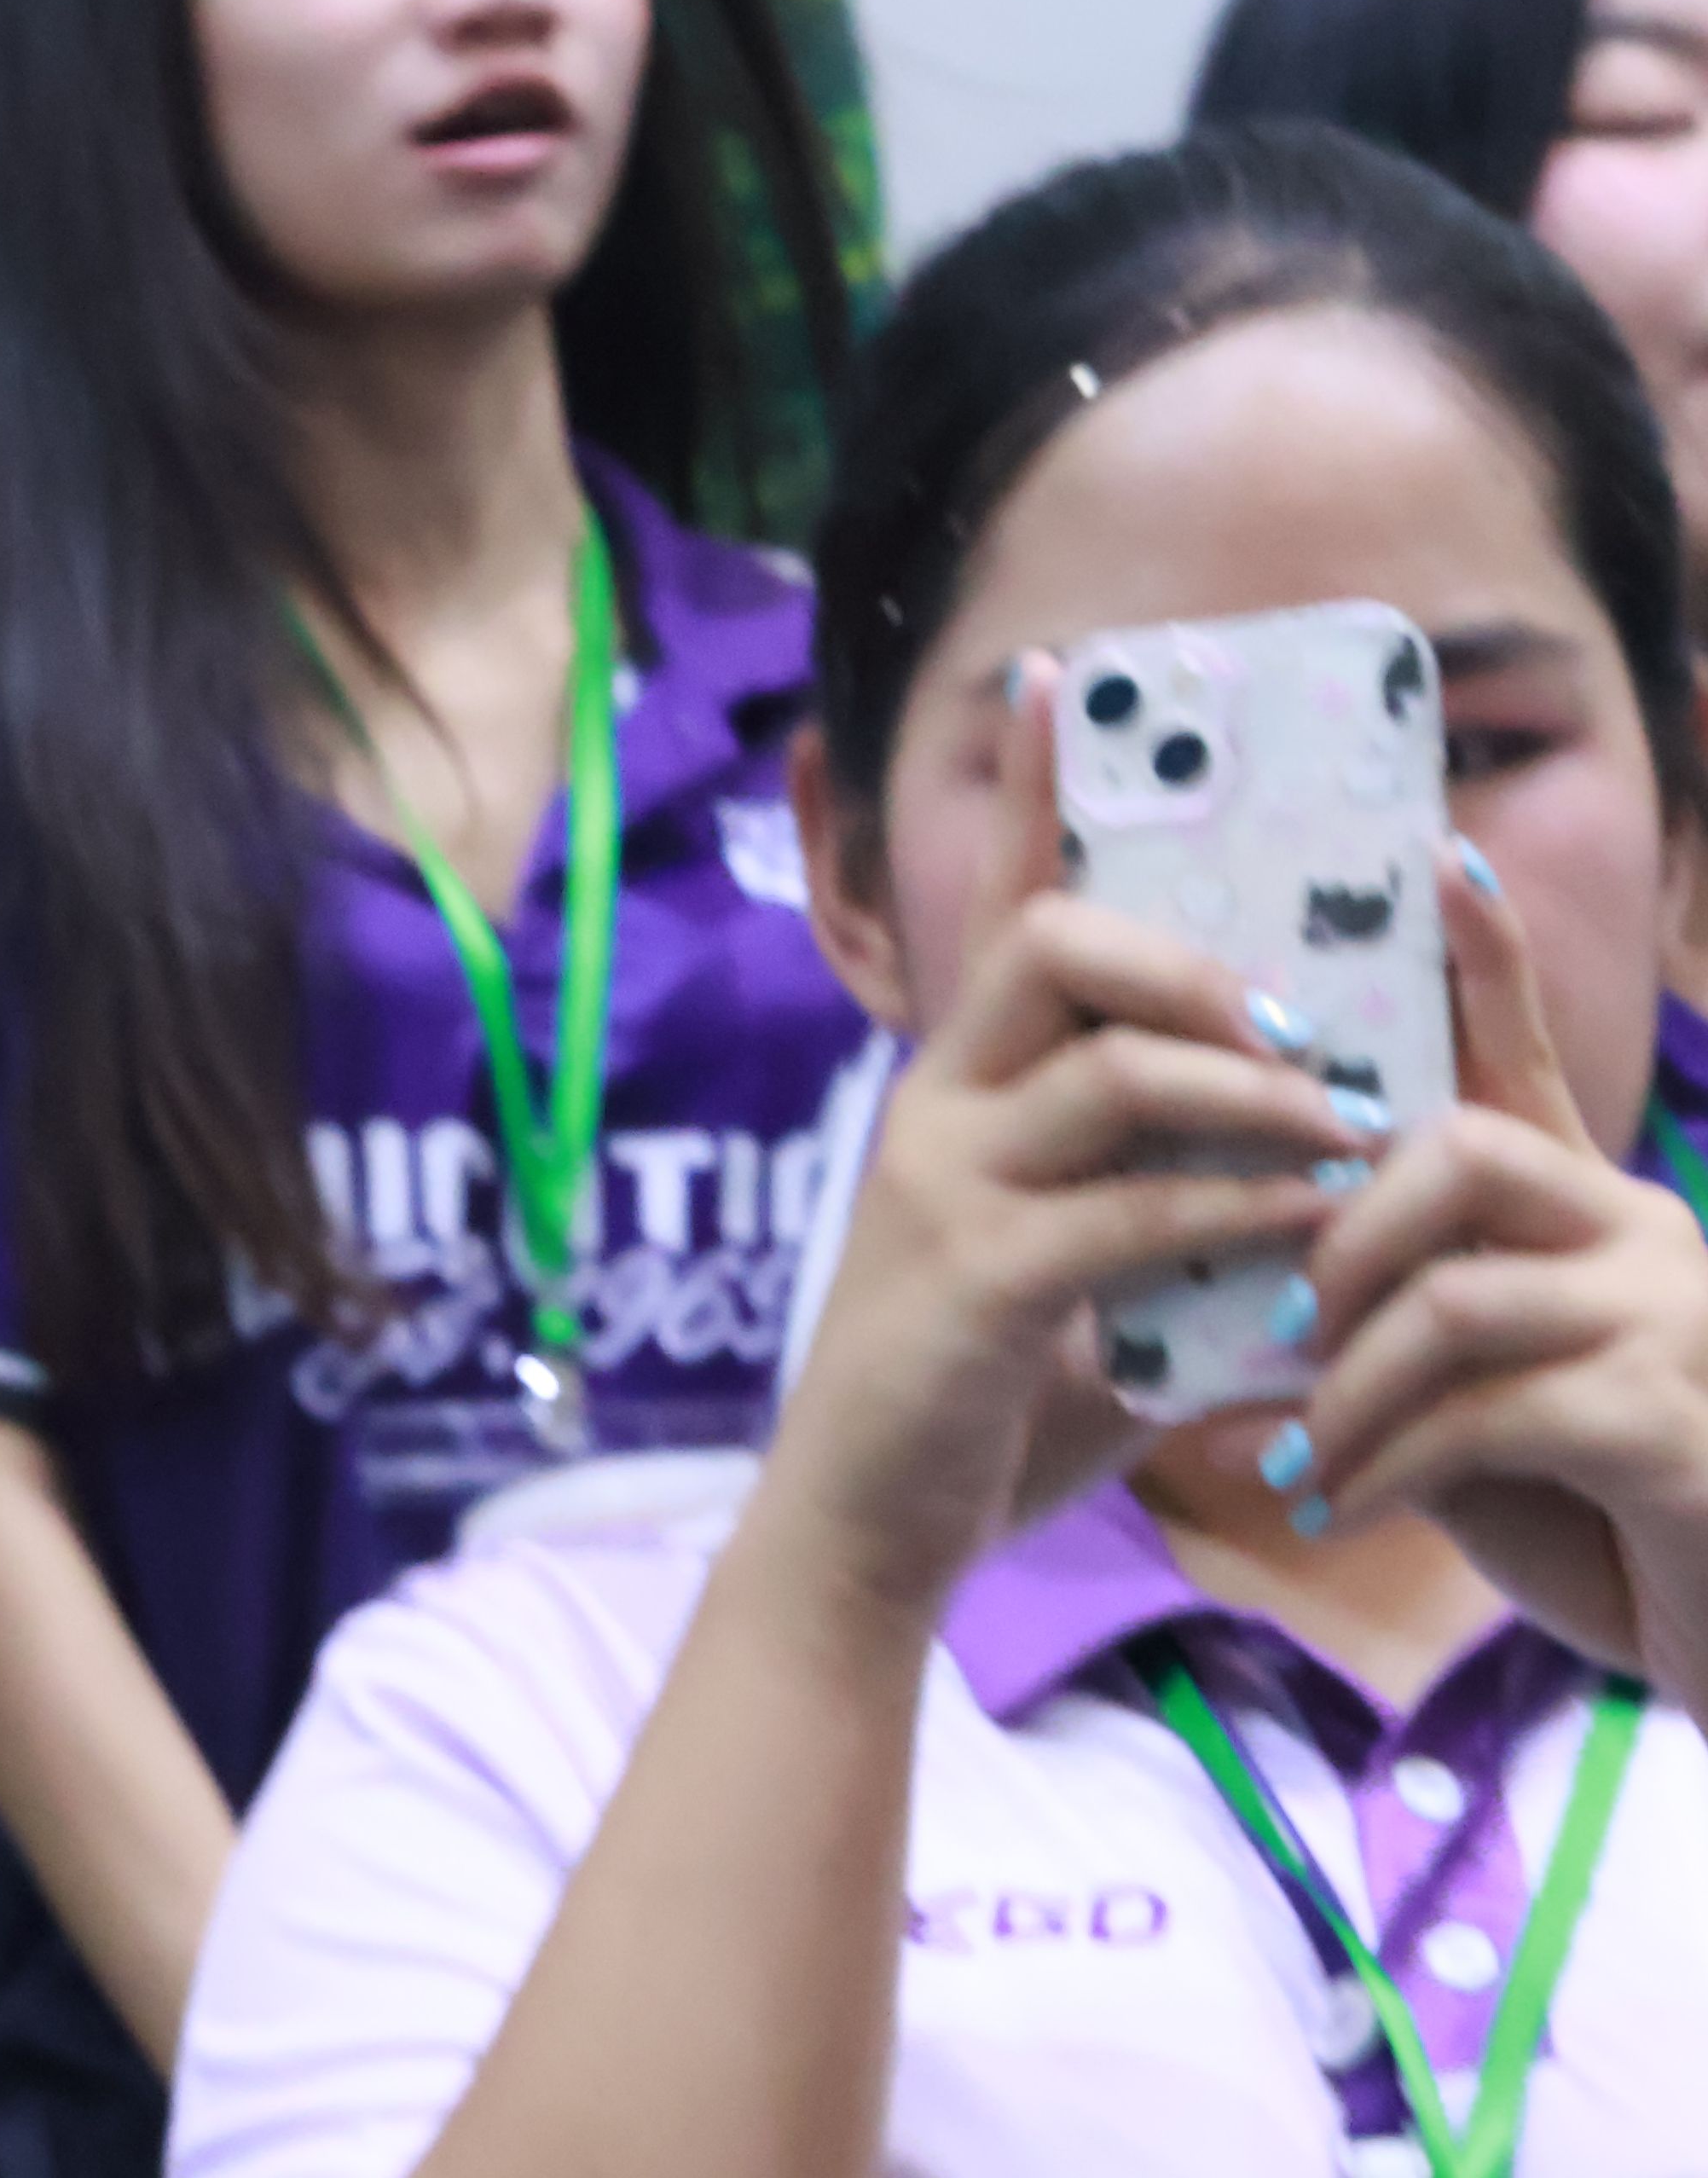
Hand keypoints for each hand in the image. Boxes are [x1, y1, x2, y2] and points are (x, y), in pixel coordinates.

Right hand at [757, 659, 1359, 1624]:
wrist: (861, 1526)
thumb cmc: (974, 1405)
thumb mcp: (1067, 1278)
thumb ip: (1154, 1212)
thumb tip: (1295, 1183)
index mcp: (956, 1091)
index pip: (992, 905)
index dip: (1030, 790)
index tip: (1059, 679)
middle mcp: (937, 1110)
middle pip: (1055, 944)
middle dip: (1197, 960)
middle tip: (1301, 1022)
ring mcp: (949, 1187)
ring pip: (1112, 1067)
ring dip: (1254, 1087)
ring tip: (1344, 1129)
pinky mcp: (979, 1278)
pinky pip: (1137, 1206)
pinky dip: (1242, 1208)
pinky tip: (1308, 1230)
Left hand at [1286, 848, 1707, 1712]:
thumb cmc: (1592, 1519)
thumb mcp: (1476, 1411)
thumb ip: (1398, 1342)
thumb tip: (1266, 1339)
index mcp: (1588, 1214)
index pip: (1529, 1059)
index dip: (1490, 958)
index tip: (1437, 852)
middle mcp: (1642, 1234)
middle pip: (1464, 1152)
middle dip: (1340, 1234)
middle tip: (1278, 1326)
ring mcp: (1672, 1322)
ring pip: (1459, 1297)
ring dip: (1348, 1384)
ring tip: (1298, 1451)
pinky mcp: (1677, 1424)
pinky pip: (1492, 1414)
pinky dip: (1386, 1464)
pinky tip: (1335, 1510)